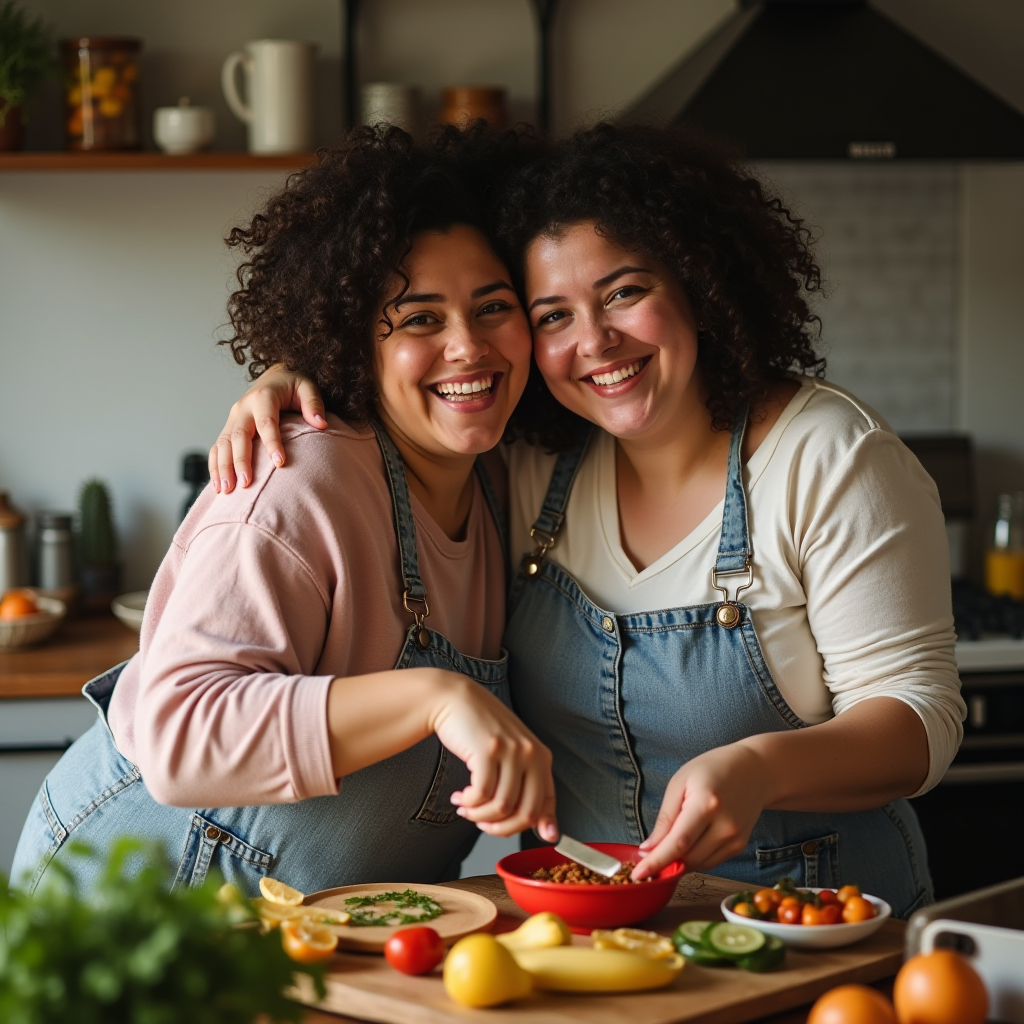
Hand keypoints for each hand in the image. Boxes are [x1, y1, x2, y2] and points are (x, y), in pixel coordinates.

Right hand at [209, 364, 325, 492]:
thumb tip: (320, 423)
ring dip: (223, 467)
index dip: (272, 442)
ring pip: (223, 443)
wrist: (274, 378)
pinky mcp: (228, 427)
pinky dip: (215, 467)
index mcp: (263, 397)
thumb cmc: (293, 386)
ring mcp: (233, 418)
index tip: (280, 463)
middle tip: (245, 484)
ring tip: (227, 490)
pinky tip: (218, 486)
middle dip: (241, 461)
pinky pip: (217, 448)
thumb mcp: (307, 388)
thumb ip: (313, 403)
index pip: (266, 422)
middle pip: (239, 435)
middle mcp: (243, 407)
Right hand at [431, 676, 557, 840]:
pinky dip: (468, 803)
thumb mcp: (513, 754)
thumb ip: (528, 787)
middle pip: (526, 813)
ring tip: (465, 807)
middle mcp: (531, 753)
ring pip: (501, 807)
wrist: (456, 700)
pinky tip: (459, 797)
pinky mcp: (488, 750)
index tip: (521, 837)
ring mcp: (510, 751)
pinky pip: (481, 794)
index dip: (534, 827)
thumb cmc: (483, 731)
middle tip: (481, 823)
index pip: (546, 804)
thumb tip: (549, 834)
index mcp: (542, 757)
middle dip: (501, 828)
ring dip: (478, 815)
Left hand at [632, 742, 767, 879]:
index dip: (656, 862)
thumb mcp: (681, 782)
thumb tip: (649, 848)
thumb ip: (665, 817)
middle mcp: (724, 825)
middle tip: (646, 858)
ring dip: (679, 862)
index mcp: (706, 804)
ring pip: (698, 865)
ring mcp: (735, 838)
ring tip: (669, 845)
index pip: (678, 843)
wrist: (754, 771)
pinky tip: (688, 843)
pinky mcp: (739, 845)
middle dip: (664, 863)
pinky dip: (694, 858)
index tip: (639, 874)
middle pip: (688, 858)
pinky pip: (710, 862)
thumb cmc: (713, 769)